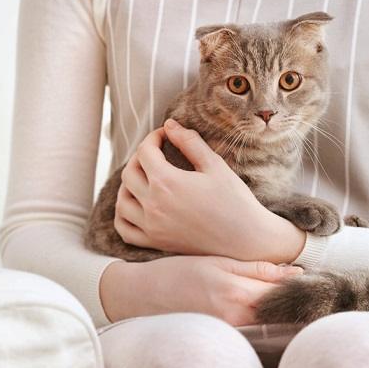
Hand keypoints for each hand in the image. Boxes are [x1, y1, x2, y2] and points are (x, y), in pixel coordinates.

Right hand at [100, 255, 303, 324]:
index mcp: (237, 292)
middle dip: (294, 299)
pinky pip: (253, 329)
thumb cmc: (180, 271)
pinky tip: (266, 309)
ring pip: (269, 322)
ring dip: (280, 310)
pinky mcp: (223, 337)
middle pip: (279, 310)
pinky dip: (264, 319)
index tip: (315, 279)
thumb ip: (257, 269)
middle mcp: (236, 316)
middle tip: (307, 287)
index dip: (301, 285)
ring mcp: (229, 330)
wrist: (143, 294)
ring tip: (288, 297)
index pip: (282, 292)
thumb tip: (295, 273)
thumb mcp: (219, 262)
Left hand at [114, 119, 305, 262]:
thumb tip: (170, 125)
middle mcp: (153, 205)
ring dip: (128, 184)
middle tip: (156, 152)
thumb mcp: (215, 165)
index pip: (145, 151)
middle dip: (140, 157)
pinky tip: (135, 205)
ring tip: (144, 177)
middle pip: (129, 173)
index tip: (165, 135)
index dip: (153, 137)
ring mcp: (152, 226)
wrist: (246, 240)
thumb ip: (190, 142)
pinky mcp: (156, 242)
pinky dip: (122, 215)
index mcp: (167, 182)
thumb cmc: (235, 201)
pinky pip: (124, 229)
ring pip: (122, 200)